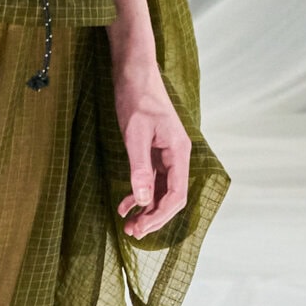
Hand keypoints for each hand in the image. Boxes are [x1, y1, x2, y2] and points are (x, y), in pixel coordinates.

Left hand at [110, 41, 190, 237]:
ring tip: (129, 225)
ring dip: (147, 209)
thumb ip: (140, 168)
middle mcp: (177, 155)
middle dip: (154, 217)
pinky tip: (126, 204)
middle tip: (133, 232)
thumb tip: (144, 200)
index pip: (177, 194)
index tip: (141, 227)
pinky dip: (140, 193)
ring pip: (162, 190)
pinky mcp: (156, 151)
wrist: (134, 73)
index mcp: (179, 151)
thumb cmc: (136, 98)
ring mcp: (167, 154)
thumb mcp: (135, 135)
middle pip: (172, 196)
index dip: (160, 215)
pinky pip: (152, 179)